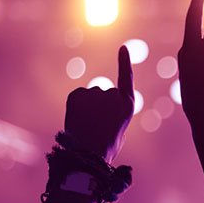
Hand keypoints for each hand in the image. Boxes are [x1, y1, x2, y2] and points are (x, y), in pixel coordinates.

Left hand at [64, 46, 133, 161]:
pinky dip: (76, 107)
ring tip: (87, 126)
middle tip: (96, 126)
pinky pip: (77, 98)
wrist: (86, 153)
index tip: (122, 48)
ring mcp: (95, 93)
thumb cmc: (104, 149)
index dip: (124, 63)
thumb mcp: (118, 134)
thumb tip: (106, 112)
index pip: (126, 78)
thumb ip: (114, 117)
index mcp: (127, 105)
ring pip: (90, 97)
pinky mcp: (77, 94)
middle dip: (100, 106)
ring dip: (88, 108)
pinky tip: (77, 121)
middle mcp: (113, 94)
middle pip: (105, 94)